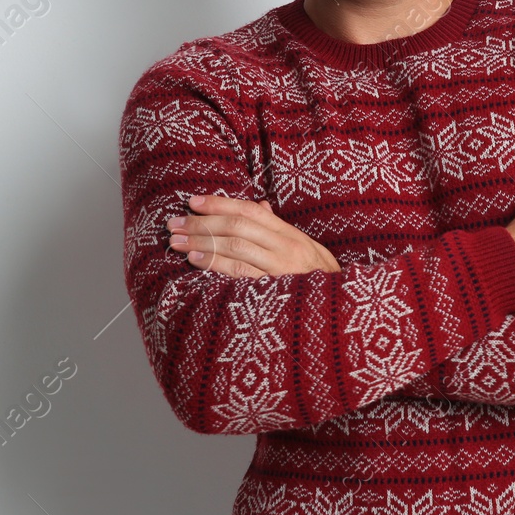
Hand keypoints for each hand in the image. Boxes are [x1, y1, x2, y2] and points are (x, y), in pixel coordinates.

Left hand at [167, 194, 340, 277]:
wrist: (340, 312)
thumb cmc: (317, 279)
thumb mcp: (305, 249)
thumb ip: (279, 229)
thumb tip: (260, 206)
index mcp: (291, 235)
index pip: (251, 211)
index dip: (220, 203)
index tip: (193, 202)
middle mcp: (286, 248)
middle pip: (238, 226)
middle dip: (202, 223)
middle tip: (174, 224)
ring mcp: (281, 270)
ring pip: (236, 247)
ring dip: (202, 242)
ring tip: (177, 242)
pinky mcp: (273, 292)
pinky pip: (240, 275)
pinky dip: (216, 265)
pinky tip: (196, 261)